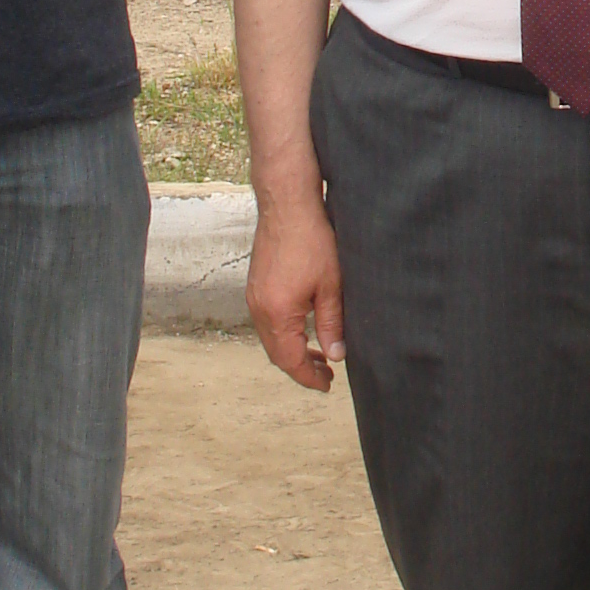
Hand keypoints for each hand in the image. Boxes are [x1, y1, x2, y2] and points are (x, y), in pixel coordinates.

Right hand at [246, 193, 344, 391]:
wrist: (287, 205)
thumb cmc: (312, 240)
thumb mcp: (331, 286)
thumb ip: (331, 324)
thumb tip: (336, 356)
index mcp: (277, 313)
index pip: (289, 360)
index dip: (308, 377)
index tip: (327, 384)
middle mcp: (258, 309)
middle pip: (276, 354)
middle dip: (300, 368)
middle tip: (326, 375)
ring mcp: (254, 297)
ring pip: (270, 339)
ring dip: (291, 351)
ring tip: (318, 355)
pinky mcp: (256, 287)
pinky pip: (266, 322)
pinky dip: (283, 334)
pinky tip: (302, 330)